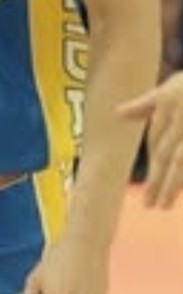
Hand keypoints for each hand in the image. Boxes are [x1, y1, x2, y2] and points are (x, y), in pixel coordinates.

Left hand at [119, 73, 182, 207]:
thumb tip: (116, 114)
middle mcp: (180, 122)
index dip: (151, 168)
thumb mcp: (168, 88)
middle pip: (167, 155)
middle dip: (157, 181)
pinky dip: (180, 175)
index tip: (146, 192)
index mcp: (169, 108)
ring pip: (180, 161)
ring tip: (164, 205)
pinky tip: (180, 187)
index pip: (157, 144)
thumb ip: (145, 105)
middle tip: (149, 205)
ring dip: (172, 183)